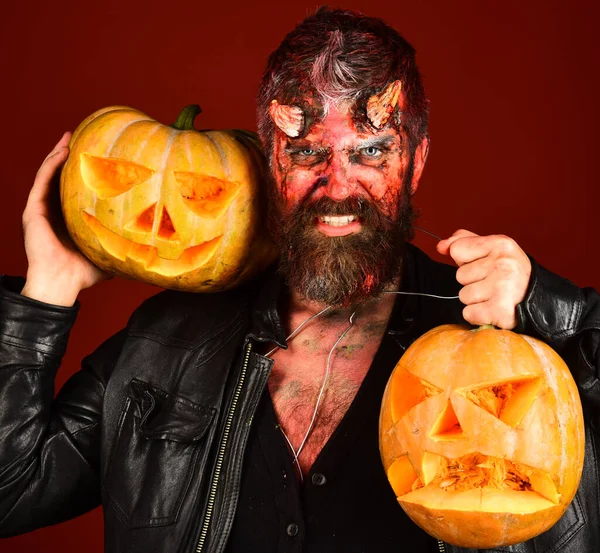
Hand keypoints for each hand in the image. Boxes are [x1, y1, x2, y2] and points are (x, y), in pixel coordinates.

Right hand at [21, 132, 110, 305]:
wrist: (62, 284)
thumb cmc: (84, 274)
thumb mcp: (109, 253)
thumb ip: (125, 245)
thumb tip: (155, 247)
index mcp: (69, 218)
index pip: (77, 190)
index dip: (86, 173)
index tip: (100, 157)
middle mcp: (54, 211)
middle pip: (62, 177)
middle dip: (71, 157)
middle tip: (85, 137)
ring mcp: (42, 209)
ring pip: (50, 174)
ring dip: (59, 153)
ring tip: (71, 136)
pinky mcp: (32, 210)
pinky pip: (41, 181)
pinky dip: (51, 164)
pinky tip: (63, 151)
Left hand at [436, 229, 530, 328]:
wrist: (540, 301)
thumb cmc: (509, 273)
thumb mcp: (492, 250)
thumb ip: (464, 242)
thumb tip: (440, 246)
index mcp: (501, 244)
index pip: (457, 249)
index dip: (465, 260)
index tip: (484, 264)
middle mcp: (503, 263)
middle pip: (460, 275)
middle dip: (472, 281)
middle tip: (494, 283)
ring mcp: (502, 287)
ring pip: (463, 296)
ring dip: (475, 300)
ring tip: (495, 296)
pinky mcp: (500, 310)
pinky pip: (468, 313)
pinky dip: (478, 315)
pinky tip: (494, 309)